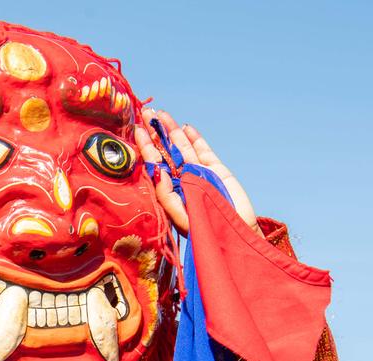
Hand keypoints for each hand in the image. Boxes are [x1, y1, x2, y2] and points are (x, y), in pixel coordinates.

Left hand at [134, 108, 260, 236]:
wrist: (234, 235)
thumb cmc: (204, 230)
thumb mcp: (180, 216)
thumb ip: (166, 195)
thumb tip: (156, 171)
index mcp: (170, 190)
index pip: (155, 165)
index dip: (146, 147)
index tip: (138, 130)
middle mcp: (182, 180)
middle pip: (166, 152)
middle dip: (156, 133)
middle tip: (146, 112)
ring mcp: (199, 173)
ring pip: (183, 147)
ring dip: (173, 131)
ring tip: (162, 114)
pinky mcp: (217, 170)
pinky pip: (203, 150)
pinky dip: (195, 138)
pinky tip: (186, 127)